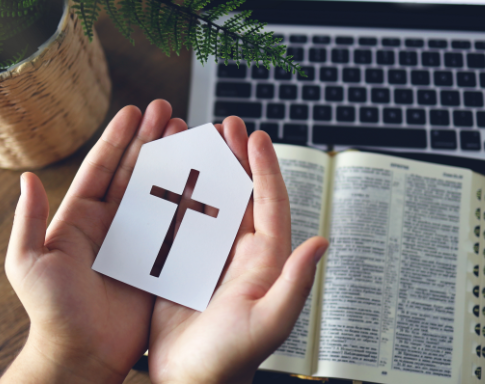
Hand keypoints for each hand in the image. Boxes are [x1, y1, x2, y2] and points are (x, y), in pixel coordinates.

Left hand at [0, 100, 188, 383]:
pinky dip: (191, 204)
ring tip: (190, 136)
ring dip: (173, 164)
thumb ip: (29, 221)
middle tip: (168, 111)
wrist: (81, 356)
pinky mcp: (157, 264)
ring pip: (158, 194)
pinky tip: (206, 183)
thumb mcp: (28, 264)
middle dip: (150, 140)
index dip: (117, 139)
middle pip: (134, 173)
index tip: (132, 111)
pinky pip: (176, 228)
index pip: (102, 169)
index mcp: (80, 220)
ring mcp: (136, 244)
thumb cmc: (50, 313)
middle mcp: (110, 226)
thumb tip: (26, 178)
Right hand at [147, 116, 327, 383]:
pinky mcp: (182, 268)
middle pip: (241, 195)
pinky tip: (163, 179)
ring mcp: (210, 260)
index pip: (269, 204)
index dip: (264, 168)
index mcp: (264, 261)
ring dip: (205, 172)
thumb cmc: (232, 359)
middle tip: (226, 125)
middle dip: (235, 158)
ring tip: (195, 141)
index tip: (256, 136)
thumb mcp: (269, 323)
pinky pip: (181, 225)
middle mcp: (241, 255)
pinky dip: (175, 198)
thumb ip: (295, 283)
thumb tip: (321, 241)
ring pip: (211, 204)